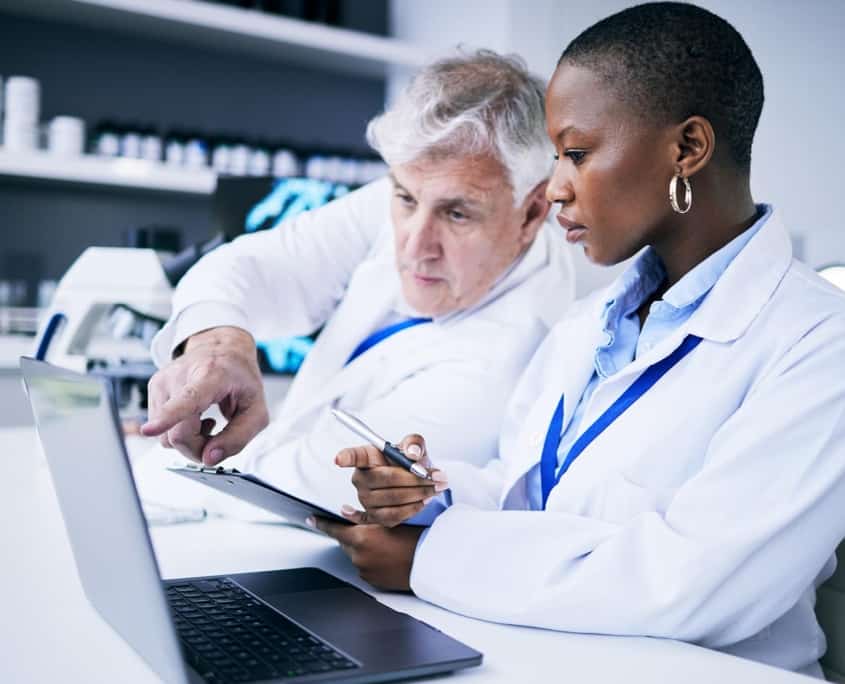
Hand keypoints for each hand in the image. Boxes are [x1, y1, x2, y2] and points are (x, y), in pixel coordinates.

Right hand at [140, 326, 268, 464]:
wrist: (223, 349)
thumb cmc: (239, 377)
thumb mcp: (256, 409)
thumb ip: (238, 437)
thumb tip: (209, 458)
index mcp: (210, 376)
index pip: (188, 400)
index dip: (168, 418)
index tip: (149, 430)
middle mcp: (180, 376)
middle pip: (177, 434)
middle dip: (197, 448)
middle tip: (216, 437)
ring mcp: (163, 381)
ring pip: (166, 436)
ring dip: (189, 440)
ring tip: (206, 421)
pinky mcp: (153, 388)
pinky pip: (162, 430)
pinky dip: (179, 431)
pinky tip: (194, 417)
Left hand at [311, 516, 424, 590]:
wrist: (429, 563)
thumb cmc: (414, 539)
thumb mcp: (389, 521)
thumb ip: (363, 518)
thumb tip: (346, 513)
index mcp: (361, 538)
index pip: (334, 530)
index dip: (322, 524)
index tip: (312, 519)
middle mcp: (359, 556)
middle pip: (345, 543)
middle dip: (352, 536)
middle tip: (371, 531)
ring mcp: (364, 570)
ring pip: (356, 555)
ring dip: (363, 549)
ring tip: (385, 545)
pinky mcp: (372, 581)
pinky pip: (365, 567)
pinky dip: (371, 561)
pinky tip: (386, 556)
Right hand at [335, 434, 447, 526]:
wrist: (416, 481)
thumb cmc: (410, 461)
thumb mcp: (414, 446)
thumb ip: (414, 443)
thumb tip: (413, 453)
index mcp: (366, 456)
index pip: (353, 456)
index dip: (345, 457)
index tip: (339, 459)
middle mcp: (360, 478)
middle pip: (385, 479)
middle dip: (415, 479)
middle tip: (437, 477)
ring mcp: (364, 499)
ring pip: (392, 499)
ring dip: (419, 495)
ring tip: (436, 488)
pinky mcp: (373, 517)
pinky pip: (393, 516)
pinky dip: (413, 509)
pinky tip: (424, 500)